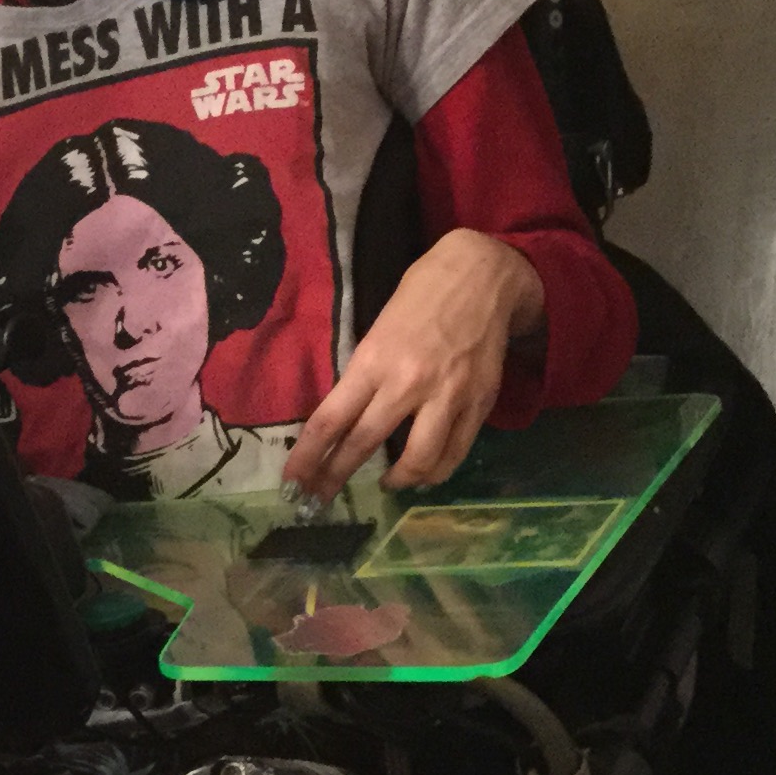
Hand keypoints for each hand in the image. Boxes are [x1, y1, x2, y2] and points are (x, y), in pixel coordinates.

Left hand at [283, 230, 543, 499]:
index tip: (293, 481)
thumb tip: (349, 416)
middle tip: (320, 499)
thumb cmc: (422, 294)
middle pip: (363, 445)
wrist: (482, 275)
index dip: (308, 456)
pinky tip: (425, 472)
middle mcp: (407, 383)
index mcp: (374, 360)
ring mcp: (447, 396)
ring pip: (418, 461)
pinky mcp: (478, 403)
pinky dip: (436, 471)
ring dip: (397, 481)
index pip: (330, 420)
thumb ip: (366, 374)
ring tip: (387, 482)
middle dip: (336, 478)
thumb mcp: (378, 328)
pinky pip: (455, 452)